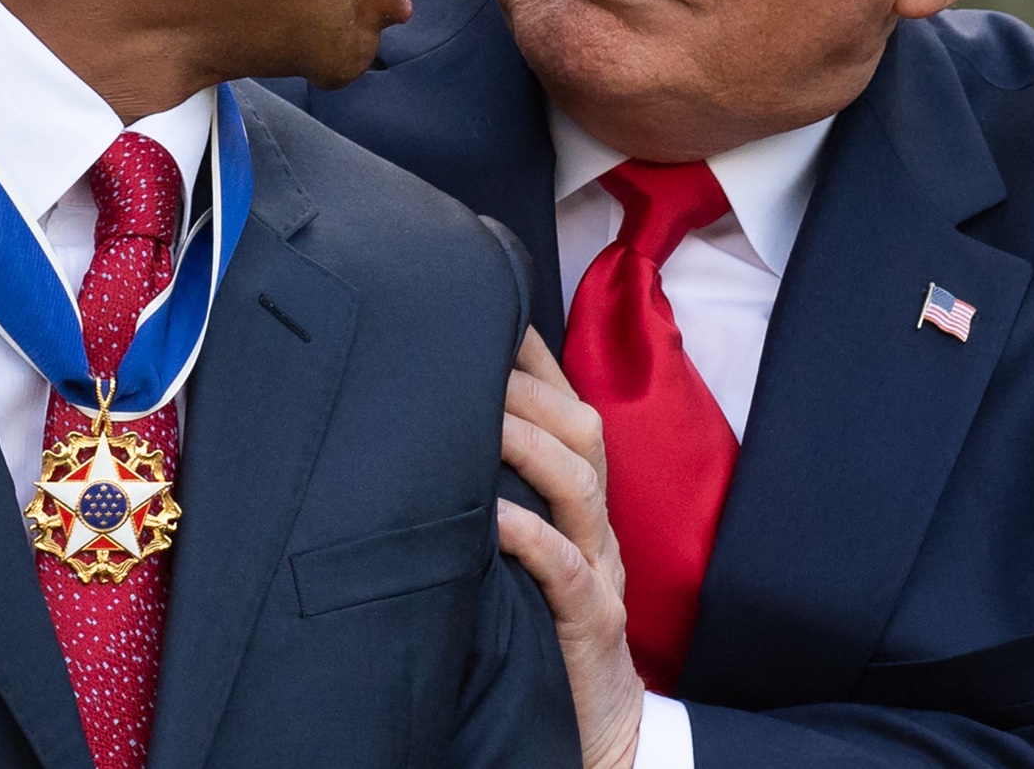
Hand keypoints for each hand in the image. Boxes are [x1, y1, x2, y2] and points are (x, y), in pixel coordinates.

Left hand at [497, 328, 643, 768]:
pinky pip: (569, 573)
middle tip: (469, 350)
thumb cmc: (547, 638)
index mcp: (578, 507)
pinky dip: (532, 539)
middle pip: (582, 430)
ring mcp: (599, 574)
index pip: (567, 409)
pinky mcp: (591, 628)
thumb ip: (496, 500)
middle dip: (530, 384)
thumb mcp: (523, 559)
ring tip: (480, 415)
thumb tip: (431, 441)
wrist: (602, 735)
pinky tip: (493, 520)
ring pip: (581, 486)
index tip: (485, 308)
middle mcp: (595, 529)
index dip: (534, 358)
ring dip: (529, 444)